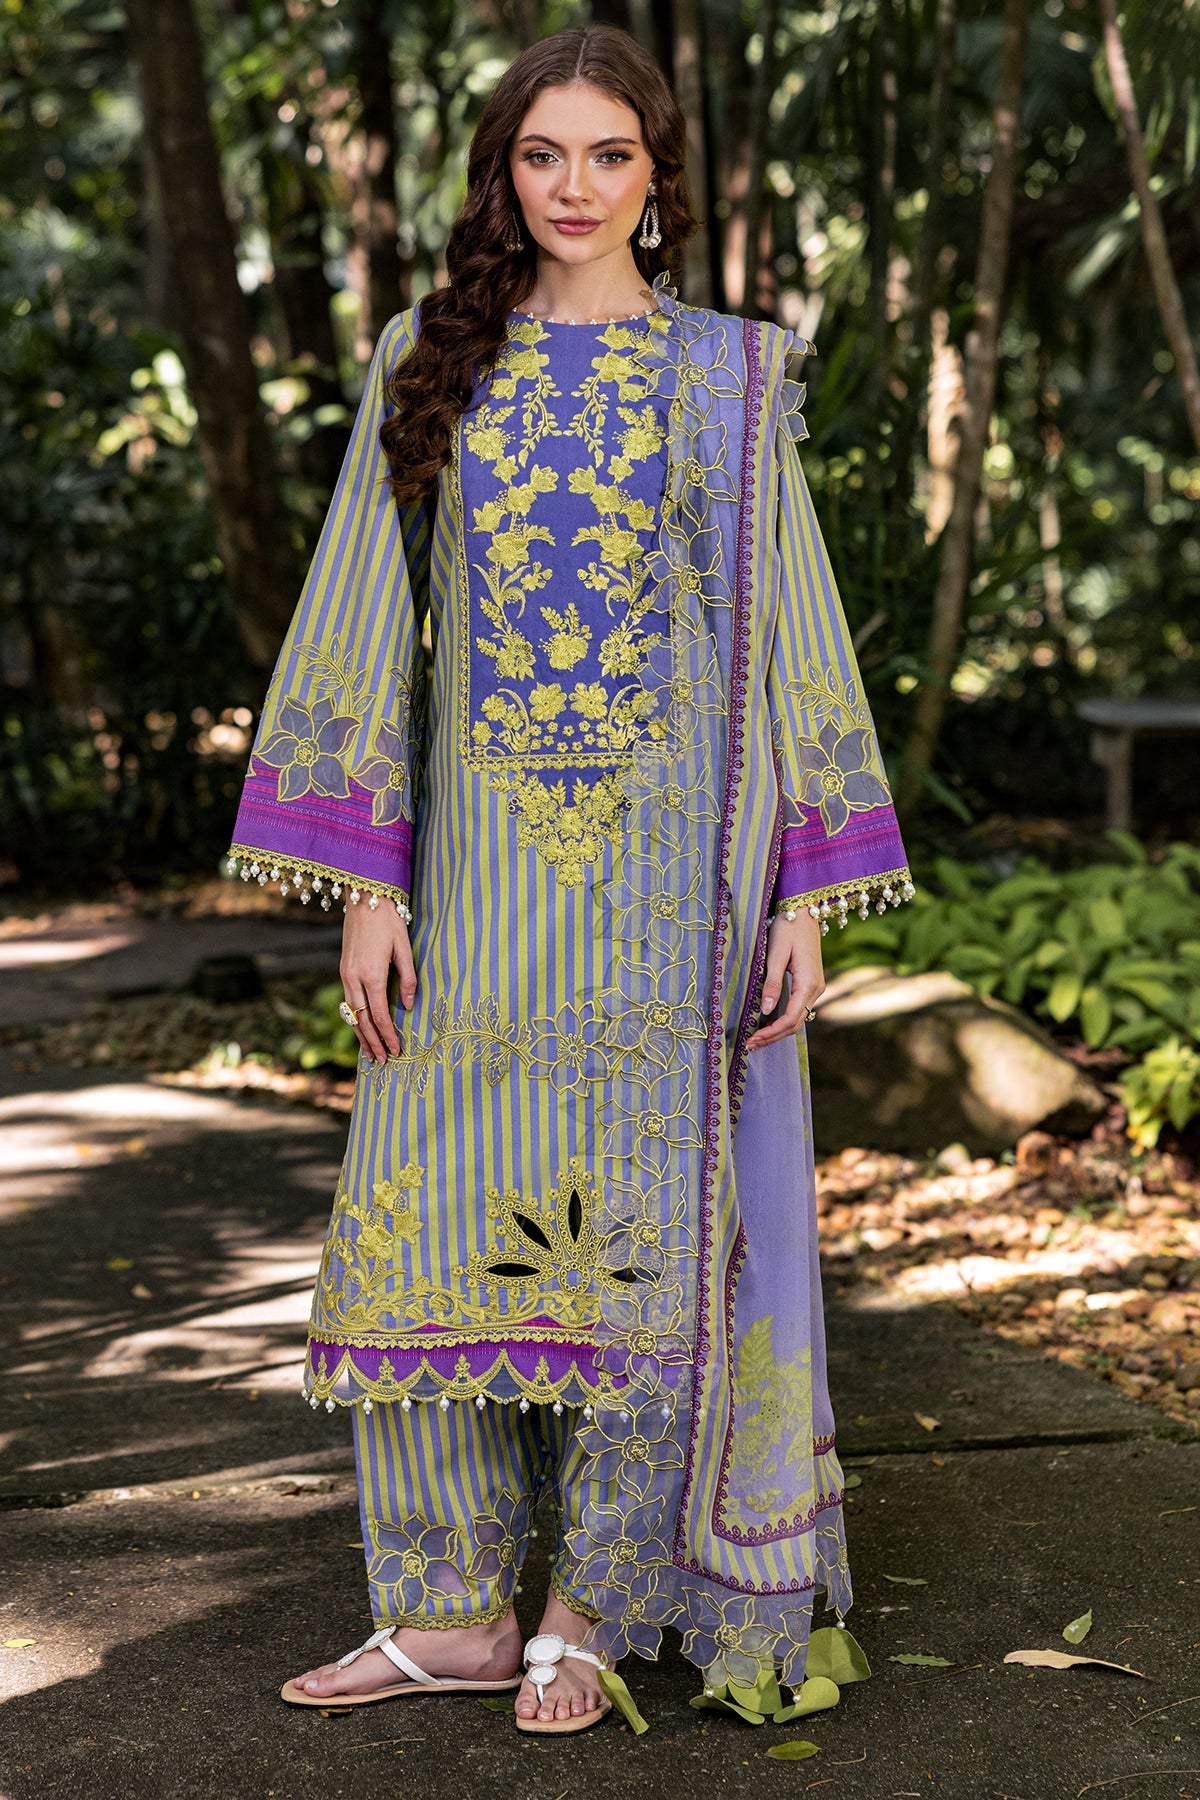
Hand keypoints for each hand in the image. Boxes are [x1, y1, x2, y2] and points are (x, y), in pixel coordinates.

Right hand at [339, 901, 415, 1064]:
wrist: (365, 897)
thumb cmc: (389, 920)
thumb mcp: (404, 948)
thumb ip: (408, 979)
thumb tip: (409, 1006)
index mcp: (372, 974)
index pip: (380, 1015)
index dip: (388, 1035)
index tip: (396, 1051)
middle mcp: (354, 978)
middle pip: (361, 1020)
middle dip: (373, 1042)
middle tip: (383, 1061)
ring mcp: (345, 974)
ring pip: (351, 1013)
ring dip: (360, 1035)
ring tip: (369, 1053)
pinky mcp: (343, 969)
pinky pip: (348, 1001)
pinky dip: (354, 1019)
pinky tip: (360, 1028)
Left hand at [745, 908, 823, 1051]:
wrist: (803, 911)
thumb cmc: (788, 929)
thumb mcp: (776, 955)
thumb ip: (772, 984)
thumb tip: (765, 1010)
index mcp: (809, 984)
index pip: (791, 1019)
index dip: (771, 1032)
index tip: (752, 1038)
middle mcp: (816, 989)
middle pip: (795, 1024)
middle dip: (773, 1036)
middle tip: (750, 1045)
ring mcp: (815, 987)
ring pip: (797, 1018)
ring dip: (778, 1030)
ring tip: (757, 1038)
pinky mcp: (810, 984)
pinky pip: (798, 1009)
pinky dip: (783, 1020)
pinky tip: (768, 1023)